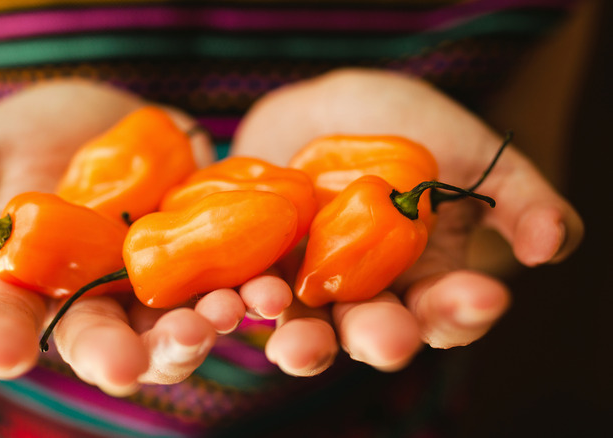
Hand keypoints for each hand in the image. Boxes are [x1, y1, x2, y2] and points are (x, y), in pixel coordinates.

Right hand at [0, 80, 247, 394]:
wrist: (119, 123)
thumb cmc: (42, 136)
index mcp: (36, 285)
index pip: (9, 320)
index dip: (0, 338)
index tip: (1, 352)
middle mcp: (97, 299)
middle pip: (102, 341)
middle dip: (115, 356)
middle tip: (125, 366)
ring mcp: (157, 284)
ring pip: (173, 326)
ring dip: (191, 334)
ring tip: (210, 325)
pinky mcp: (211, 258)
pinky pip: (234, 285)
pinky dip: (252, 294)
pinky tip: (268, 295)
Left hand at [230, 68, 583, 374]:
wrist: (327, 109)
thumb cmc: (410, 129)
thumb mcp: (471, 152)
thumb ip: (518, 197)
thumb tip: (553, 244)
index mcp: (424, 283)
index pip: (450, 310)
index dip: (465, 308)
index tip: (483, 295)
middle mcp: (366, 298)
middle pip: (374, 333)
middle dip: (380, 338)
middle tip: (387, 340)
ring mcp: (308, 287)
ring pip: (305, 328)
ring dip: (301, 340)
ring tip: (296, 341)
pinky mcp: (256, 267)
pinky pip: (245, 292)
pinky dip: (240, 300)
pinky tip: (237, 299)